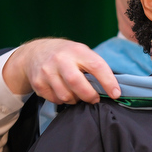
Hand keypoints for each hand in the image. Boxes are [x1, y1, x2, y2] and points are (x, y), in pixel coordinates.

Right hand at [2, 38, 120, 103]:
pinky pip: (55, 100)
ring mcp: (47, 71)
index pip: (96, 66)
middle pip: (76, 83)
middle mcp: (60, 59)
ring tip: (78, 94)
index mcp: (77, 50)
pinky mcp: (38, 83)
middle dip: (89, 96)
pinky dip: (63, 100)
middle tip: (95, 99)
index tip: (116, 94)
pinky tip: (64, 92)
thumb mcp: (81, 52)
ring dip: (75, 100)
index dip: (108, 82)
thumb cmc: (66, 55)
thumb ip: (94, 66)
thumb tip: (112, 89)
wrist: (35, 52)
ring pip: (66, 95)